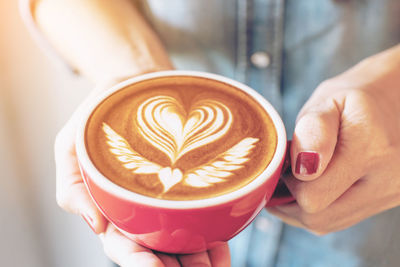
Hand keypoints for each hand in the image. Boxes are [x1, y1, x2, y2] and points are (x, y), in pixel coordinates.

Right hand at [55, 80, 230, 266]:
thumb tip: (96, 225)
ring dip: (199, 259)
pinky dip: (213, 236)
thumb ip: (73, 185)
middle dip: (176, 266)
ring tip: (217, 263)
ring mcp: (166, 202)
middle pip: (157, 251)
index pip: (122, 245)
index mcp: (111, 209)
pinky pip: (201, 217)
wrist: (134, 87)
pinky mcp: (187, 189)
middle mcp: (140, 212)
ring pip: (182, 241)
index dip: (138, 261)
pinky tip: (223, 245)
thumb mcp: (72, 145)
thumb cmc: (100, 117)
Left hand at [267, 45, 399, 233]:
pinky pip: (343, 219)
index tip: (284, 164)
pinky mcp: (391, 200)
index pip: (312, 196)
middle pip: (319, 218)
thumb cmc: (354, 98)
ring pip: (329, 224)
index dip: (288, 183)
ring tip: (296, 181)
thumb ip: (313, 130)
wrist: (396, 99)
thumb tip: (303, 168)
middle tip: (285, 174)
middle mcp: (388, 178)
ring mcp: (393, 194)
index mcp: (370, 148)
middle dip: (292, 200)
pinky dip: (322, 209)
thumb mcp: (328, 99)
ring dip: (303, 209)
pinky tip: (314, 187)